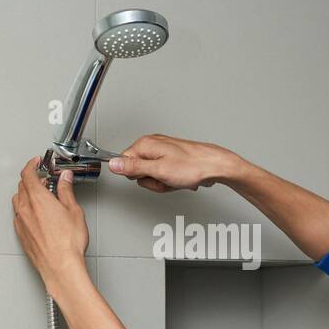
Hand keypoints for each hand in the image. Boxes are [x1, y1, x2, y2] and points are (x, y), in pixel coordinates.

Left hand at [12, 158, 88, 286]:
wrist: (60, 267)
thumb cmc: (67, 244)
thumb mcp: (74, 211)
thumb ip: (66, 191)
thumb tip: (65, 179)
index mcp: (38, 198)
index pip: (28, 173)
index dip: (32, 164)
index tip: (37, 162)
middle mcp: (25, 208)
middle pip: (22, 186)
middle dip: (32, 179)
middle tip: (45, 180)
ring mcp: (21, 222)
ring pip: (18, 200)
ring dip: (27, 194)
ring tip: (42, 197)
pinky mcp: (21, 234)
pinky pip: (19, 215)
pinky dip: (26, 209)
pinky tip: (38, 214)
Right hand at [108, 134, 234, 191]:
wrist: (215, 166)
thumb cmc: (192, 166)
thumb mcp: (158, 170)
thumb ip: (133, 167)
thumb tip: (113, 164)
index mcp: (146, 144)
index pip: (124, 163)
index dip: (135, 175)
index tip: (149, 176)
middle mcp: (153, 145)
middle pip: (138, 172)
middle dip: (152, 181)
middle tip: (164, 179)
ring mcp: (164, 153)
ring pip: (152, 176)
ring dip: (163, 183)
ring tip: (175, 179)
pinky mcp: (172, 160)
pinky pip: (163, 176)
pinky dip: (171, 181)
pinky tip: (180, 179)